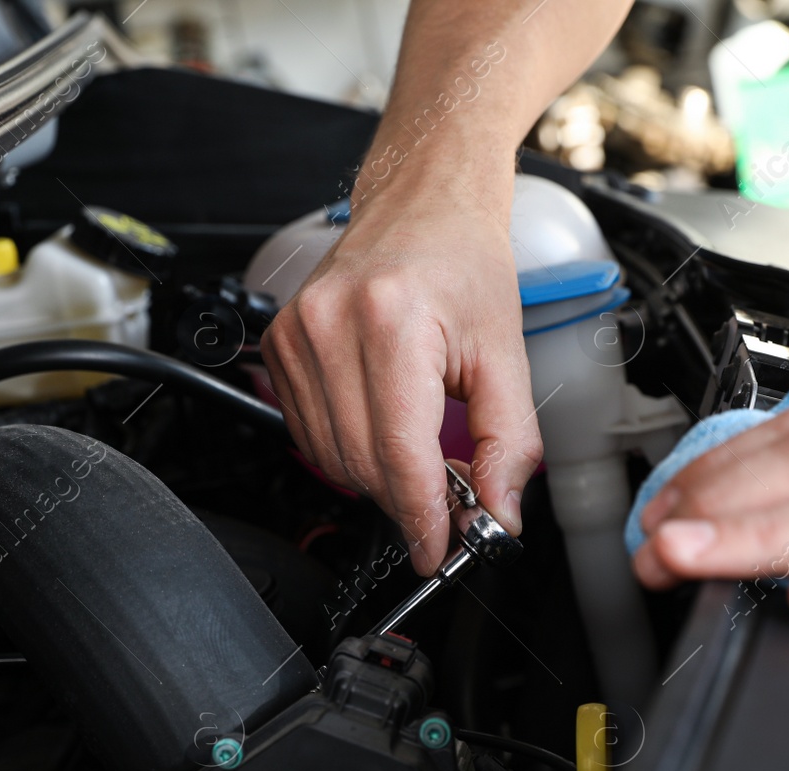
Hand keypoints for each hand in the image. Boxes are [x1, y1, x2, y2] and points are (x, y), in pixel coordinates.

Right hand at [260, 177, 542, 575]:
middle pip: (362, 464)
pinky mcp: (280, 346)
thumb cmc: (462, 262)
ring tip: (420, 454)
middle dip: (407, 499)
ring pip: (330, 457)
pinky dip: (348, 450)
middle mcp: (331, 325)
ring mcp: (296, 335)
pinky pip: (309, 433)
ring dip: (377, 477)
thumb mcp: (505, 353)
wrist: (421, 202)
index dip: (422, 516)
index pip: (398, 454)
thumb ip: (508, 441)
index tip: (439, 550)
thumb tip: (497, 513)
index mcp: (390, 322)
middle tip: (448, 501)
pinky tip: (383, 428)